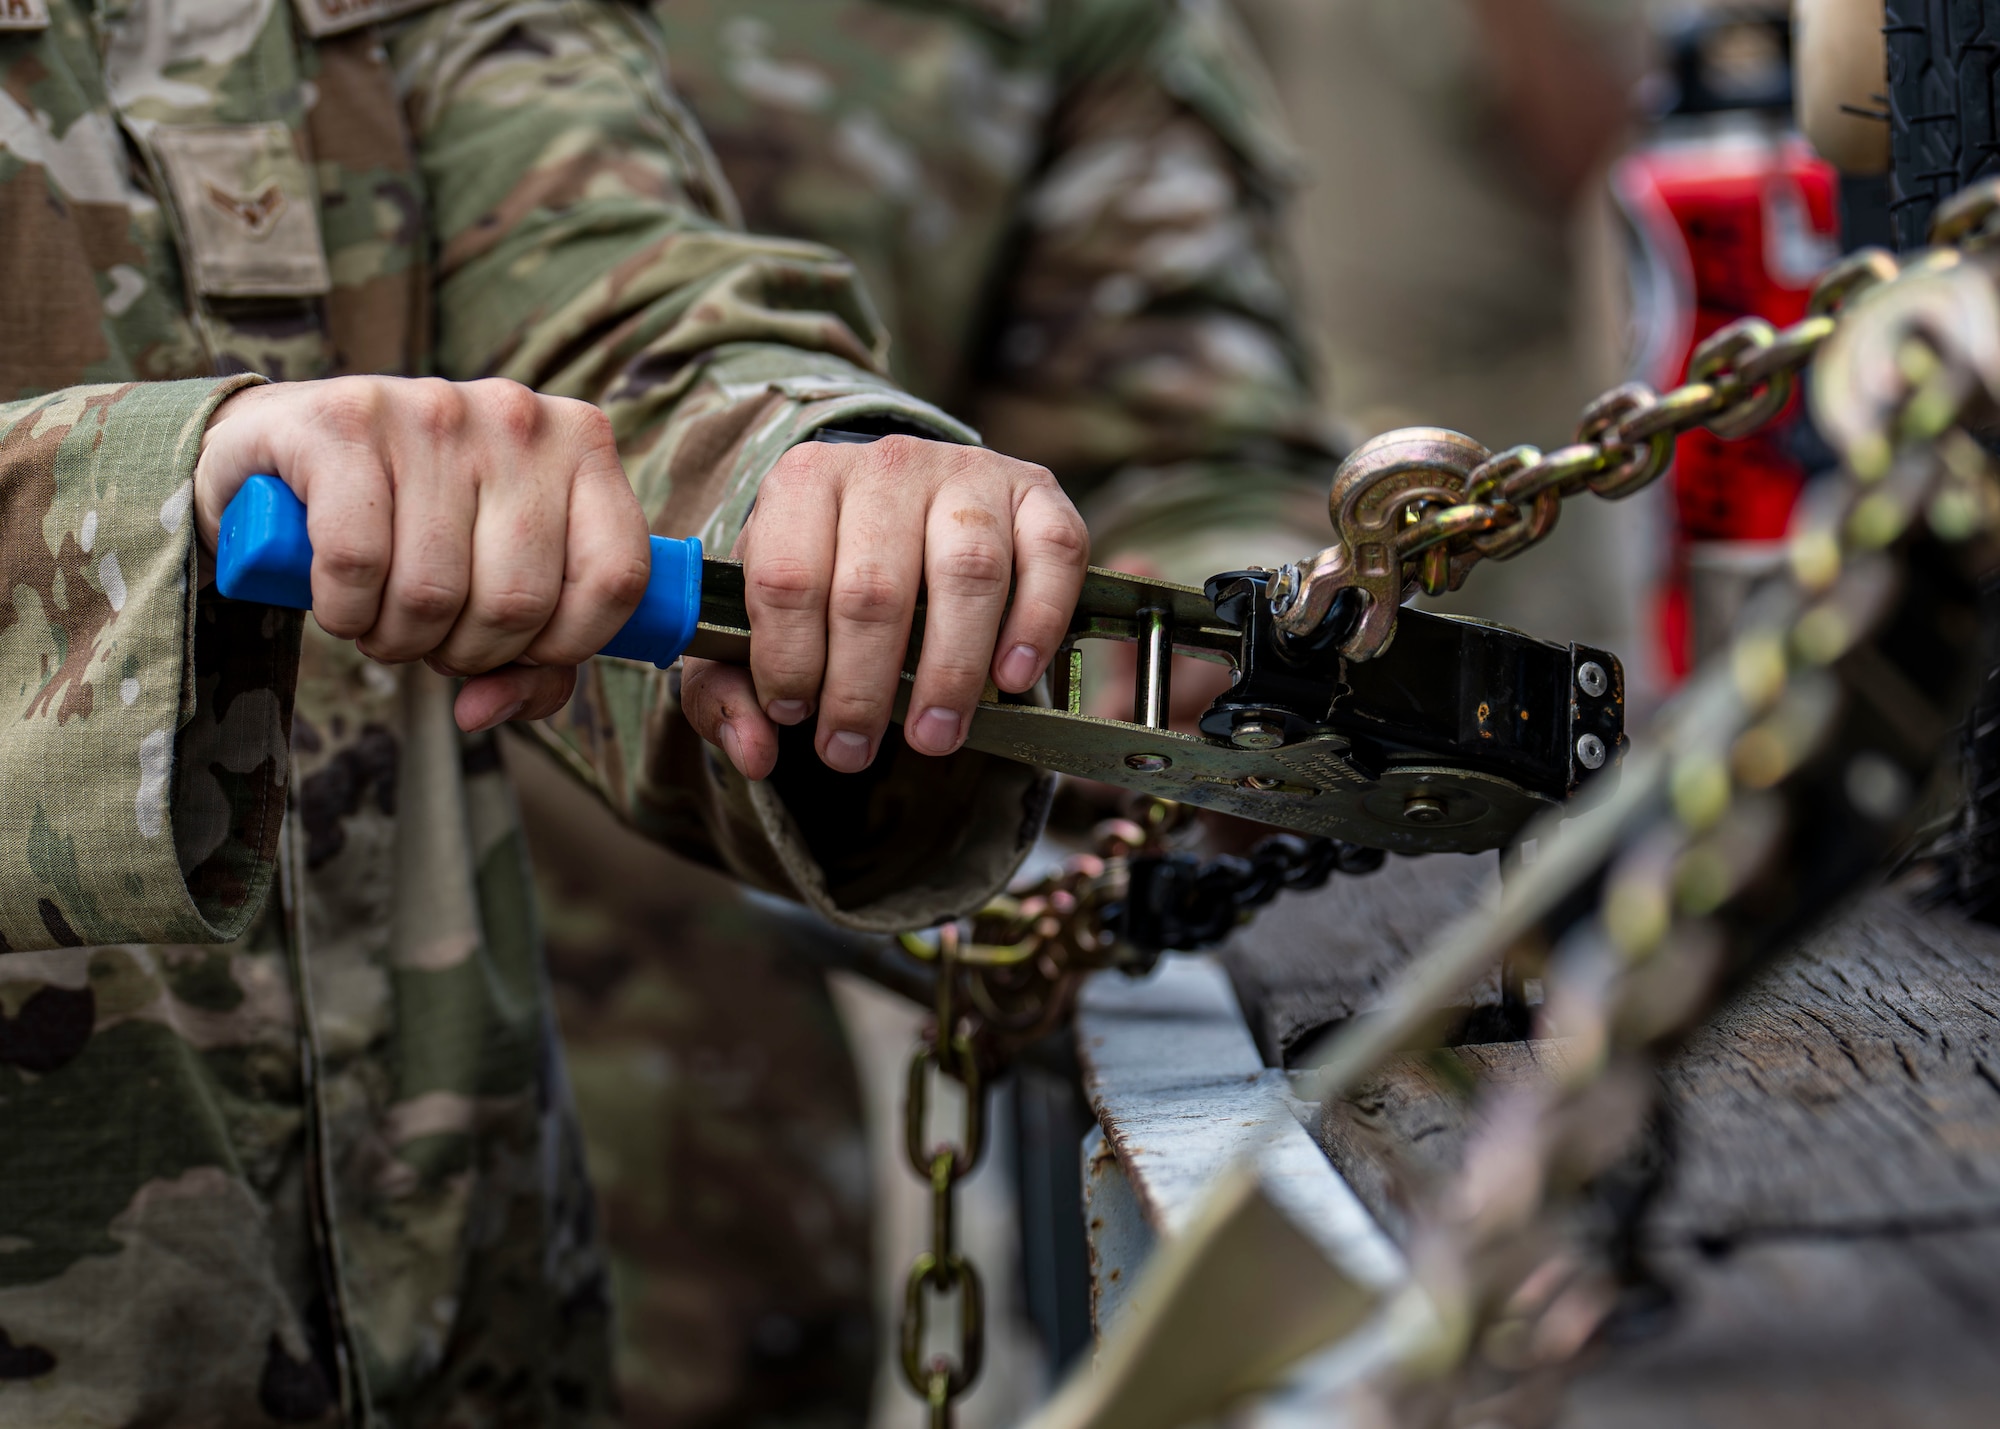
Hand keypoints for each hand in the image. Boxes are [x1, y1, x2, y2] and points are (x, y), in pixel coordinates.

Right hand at [195, 377, 650, 731]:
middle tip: (431, 634)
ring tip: (382, 616)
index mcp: (582, 445)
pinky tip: (338, 599)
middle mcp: (519, 416)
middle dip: (467, 652)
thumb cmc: (415, 524)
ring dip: (398, 640)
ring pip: (435, 592)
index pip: (617, 578)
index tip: (521, 649)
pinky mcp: (346, 420)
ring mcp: (433, 408)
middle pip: (519, 601)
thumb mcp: (495, 581)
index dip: (568, 644)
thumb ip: (531, 663)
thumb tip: (485, 709)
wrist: (281, 450)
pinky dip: (343, 610)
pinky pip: (358, 563)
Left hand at [681, 436, 1087, 778]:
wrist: (904, 507)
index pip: (789, 577)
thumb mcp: (755, 620)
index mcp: (803, 480)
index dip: (788, 659)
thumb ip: (729, 688)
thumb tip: (755, 754)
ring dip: (951, 671)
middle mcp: (887, 464)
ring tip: (934, 737)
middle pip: (874, 588)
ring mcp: (968, 473)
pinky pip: (1052, 553)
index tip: (794, 717)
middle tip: (852, 753)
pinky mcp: (1037, 492)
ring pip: (967, 573)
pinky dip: (1037, 622)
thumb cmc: (825, 578)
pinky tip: (1011, 679)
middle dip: (861, 689)